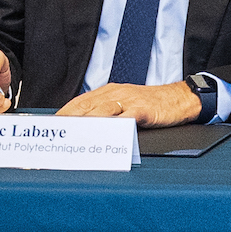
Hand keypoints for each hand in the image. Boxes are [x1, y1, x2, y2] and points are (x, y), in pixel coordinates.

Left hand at [56, 81, 201, 127]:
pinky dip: (112, 128)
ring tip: (70, 138)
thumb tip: (83, 130)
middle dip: (67, 123)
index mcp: (108, 93)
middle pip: (85, 108)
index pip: (78, 104)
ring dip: (84, 125)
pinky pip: (125, 119)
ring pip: (101, 112)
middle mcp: (115, 94)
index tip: (49, 130)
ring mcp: (129, 101)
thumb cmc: (153, 104)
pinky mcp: (143, 110)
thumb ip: (106, 114)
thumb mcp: (126, 104)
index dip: (62, 116)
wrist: (181, 98)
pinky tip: (103, 137)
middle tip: (53, 137)